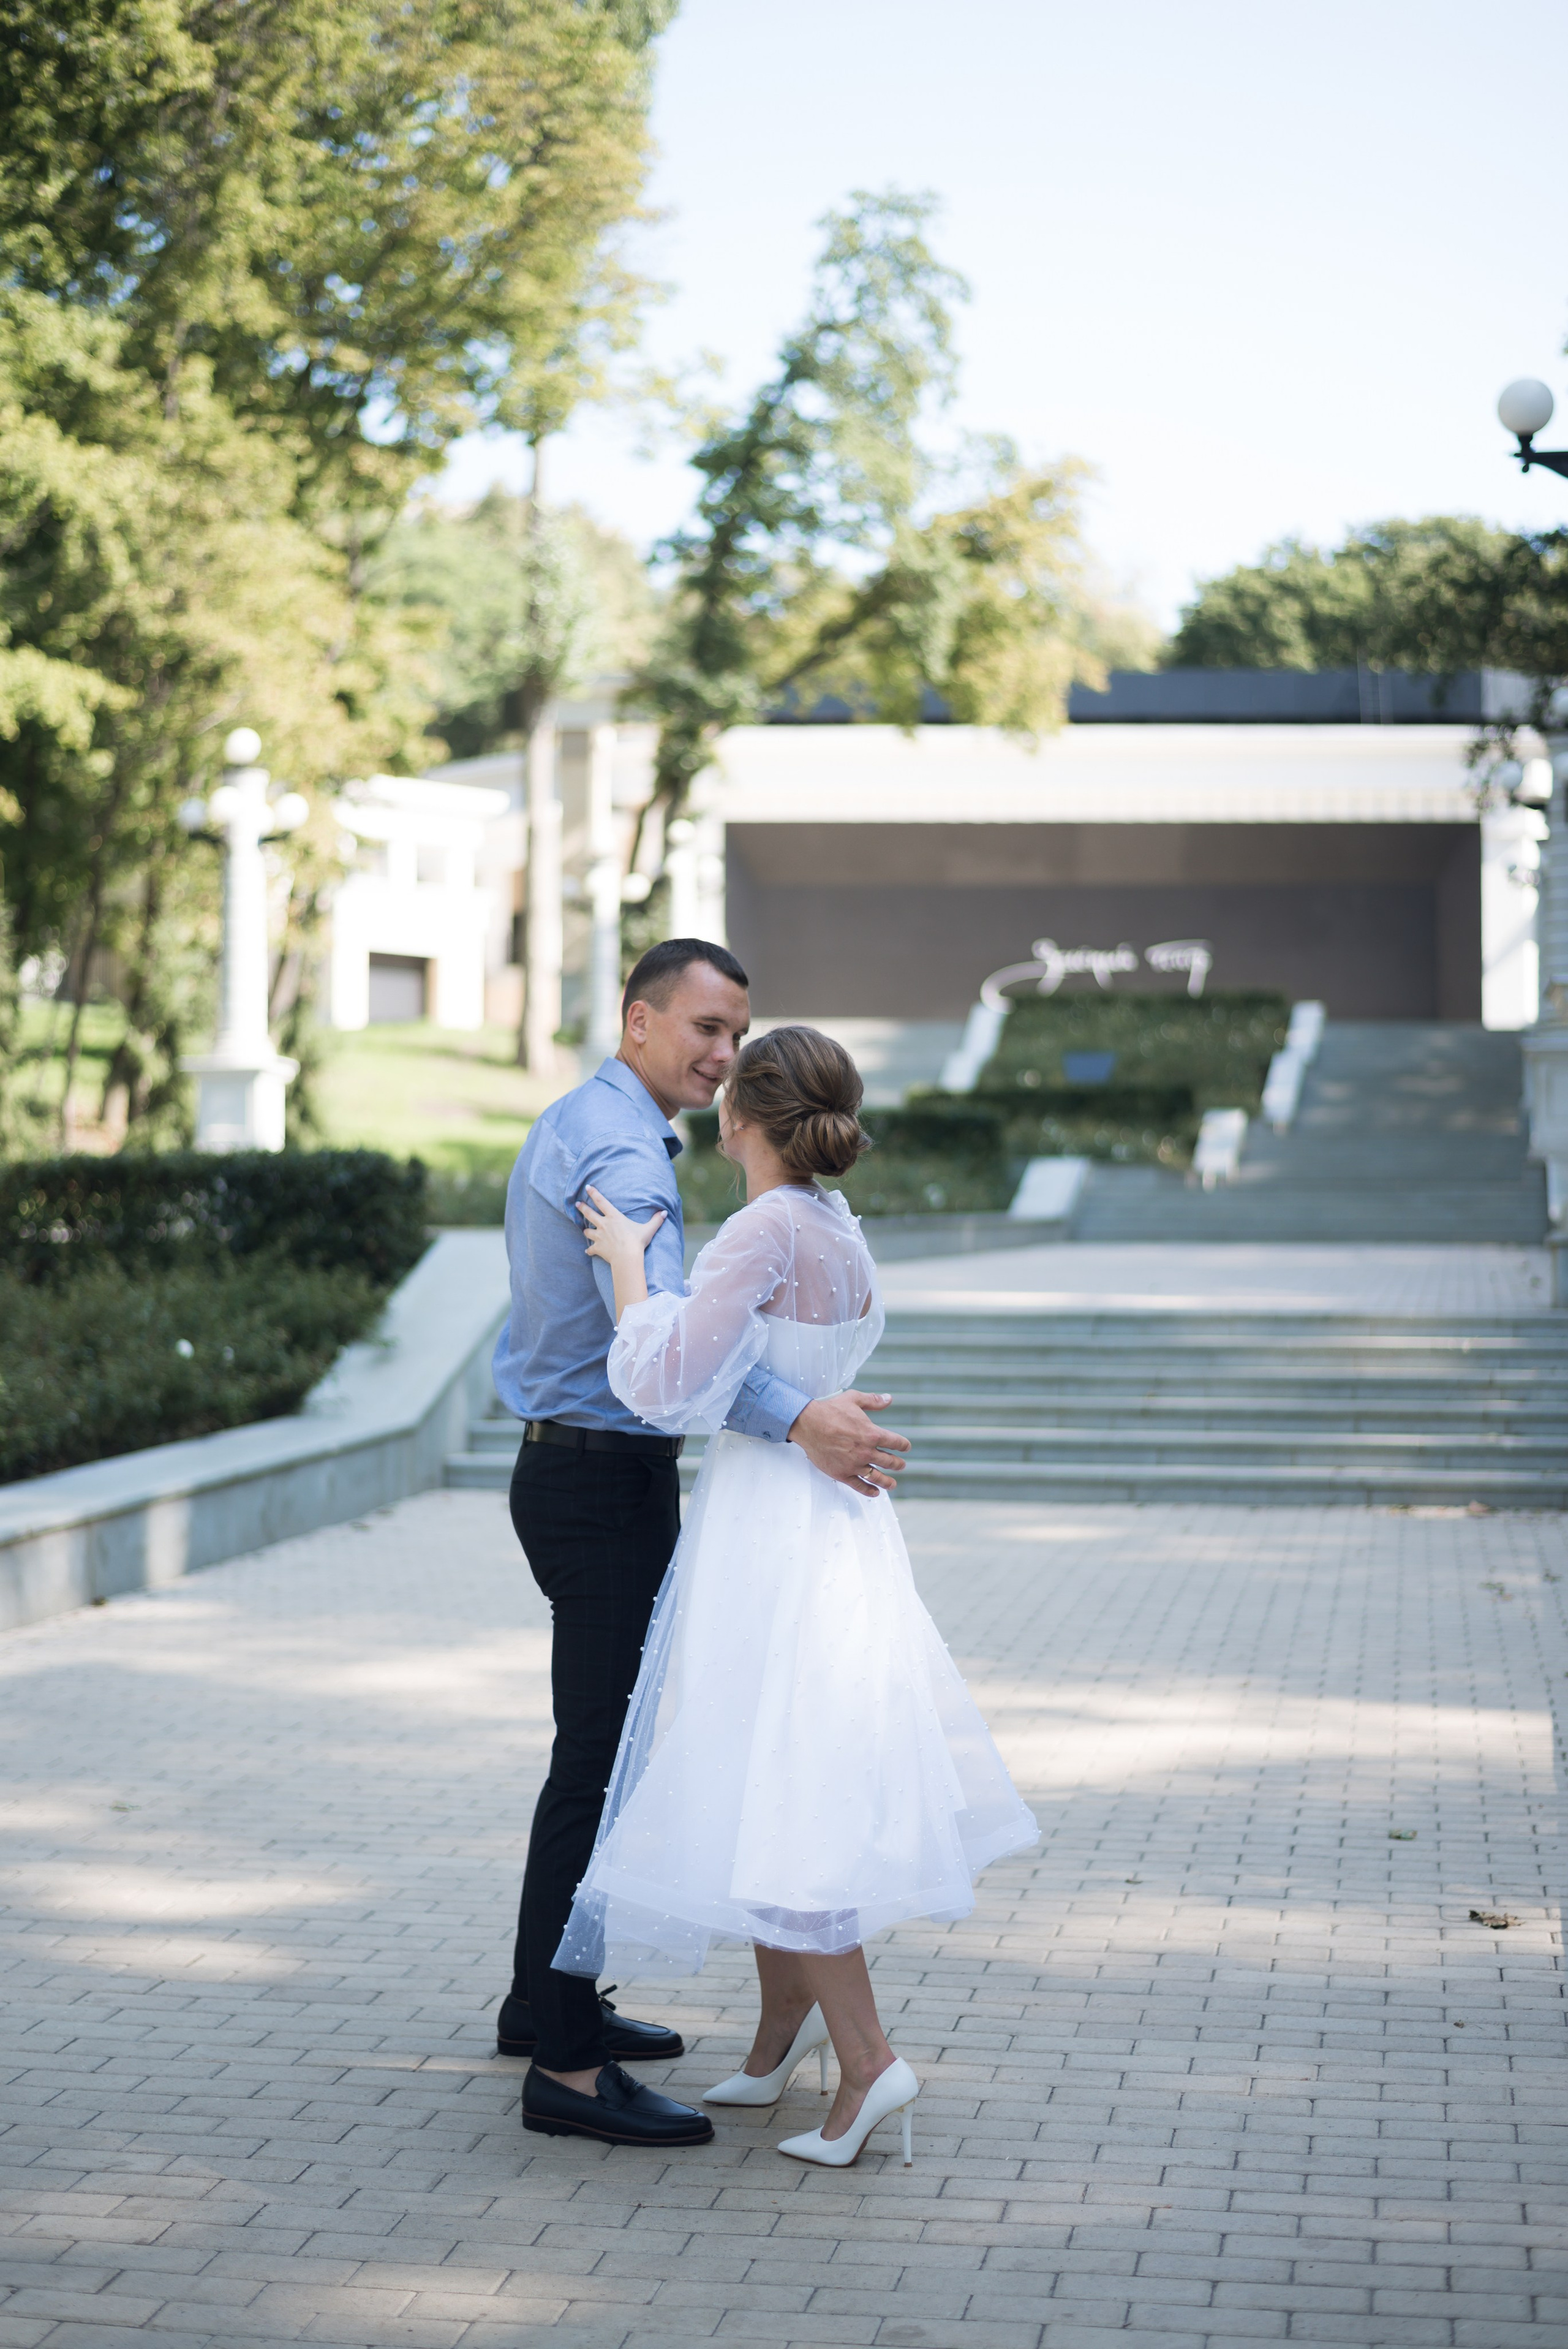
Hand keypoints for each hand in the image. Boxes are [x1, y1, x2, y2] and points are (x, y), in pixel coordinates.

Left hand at [579, 1185, 665, 1278]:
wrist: (627, 1257)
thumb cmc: (636, 1241)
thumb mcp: (648, 1229)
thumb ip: (656, 1220)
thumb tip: (665, 1212)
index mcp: (614, 1217)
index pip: (601, 1201)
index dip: (593, 1193)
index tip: (587, 1187)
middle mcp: (603, 1225)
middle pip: (589, 1214)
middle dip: (582, 1208)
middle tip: (577, 1204)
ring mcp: (599, 1237)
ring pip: (587, 1231)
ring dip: (586, 1231)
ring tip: (585, 1230)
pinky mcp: (597, 1248)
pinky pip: (590, 1249)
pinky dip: (589, 1250)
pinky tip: (588, 1251)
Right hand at [787, 1390, 910, 1497]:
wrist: (808, 1424)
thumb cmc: (830, 1410)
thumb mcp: (854, 1399)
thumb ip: (873, 1400)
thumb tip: (889, 1399)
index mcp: (872, 1434)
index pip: (895, 1442)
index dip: (903, 1445)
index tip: (905, 1447)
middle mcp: (866, 1452)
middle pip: (889, 1461)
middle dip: (897, 1464)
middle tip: (901, 1465)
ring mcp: (854, 1465)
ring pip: (877, 1477)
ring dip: (887, 1482)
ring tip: (893, 1484)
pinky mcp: (842, 1474)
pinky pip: (859, 1486)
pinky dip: (869, 1491)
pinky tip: (875, 1492)